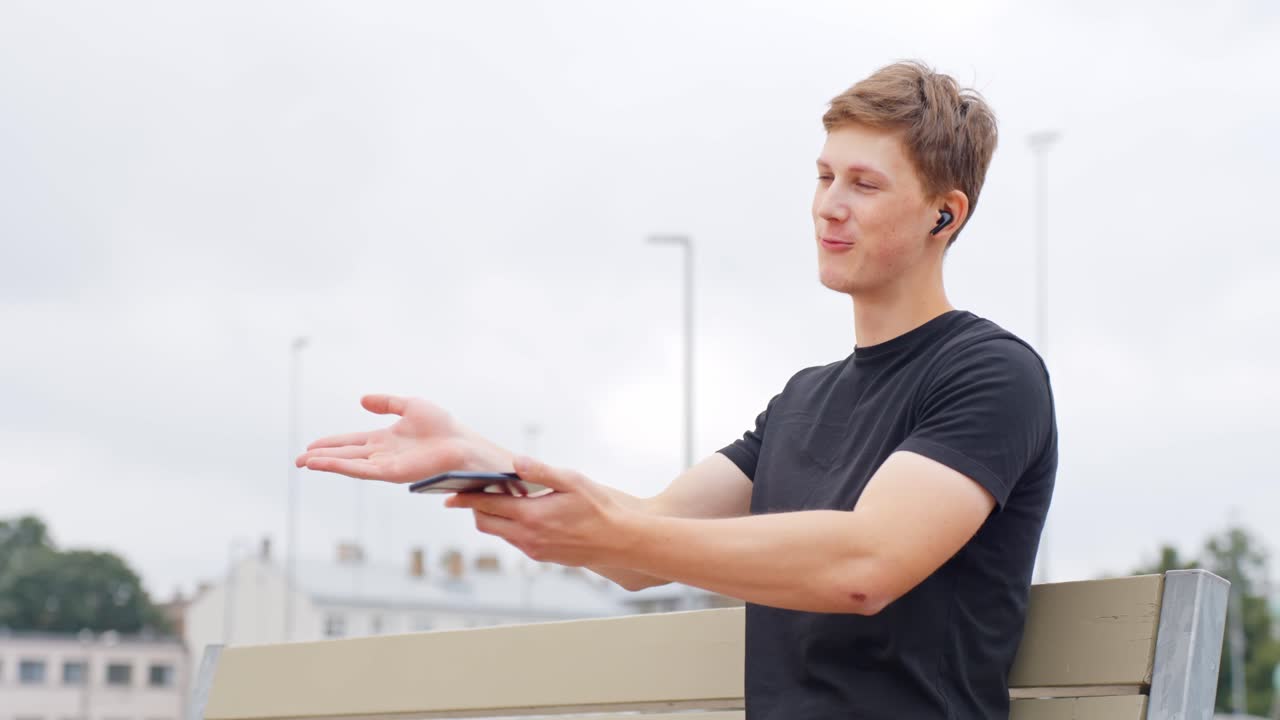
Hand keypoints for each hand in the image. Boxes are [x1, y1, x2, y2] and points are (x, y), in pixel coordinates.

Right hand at [295, 394, 494, 482]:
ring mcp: (385, 465)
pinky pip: (360, 470)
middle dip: (322, 457)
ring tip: (304, 462)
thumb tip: (362, 399)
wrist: (463, 444)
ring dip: (326, 463)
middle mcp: (383, 454)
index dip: (332, 443)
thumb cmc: (444, 428)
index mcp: (386, 440)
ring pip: (349, 464)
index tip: (312, 445)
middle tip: (299, 460)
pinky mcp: (391, 473)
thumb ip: (387, 403)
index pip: (352, 442)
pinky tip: (323, 464)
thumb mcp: (411, 406)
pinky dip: (340, 466)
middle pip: (346, 455)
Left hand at [444, 457, 635, 566]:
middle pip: (486, 523)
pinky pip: (515, 541)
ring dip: (495, 517)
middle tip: (475, 490)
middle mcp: (527, 537)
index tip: (450, 493)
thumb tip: (516, 461)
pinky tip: (525, 512)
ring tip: (503, 498)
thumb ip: (542, 471)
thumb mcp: (573, 482)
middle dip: (476, 507)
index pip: (487, 506)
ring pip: (500, 533)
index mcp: (531, 517)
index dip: (466, 498)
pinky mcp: (542, 556)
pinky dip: (511, 526)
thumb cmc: (600, 509)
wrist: (620, 541)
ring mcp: (534, 550)